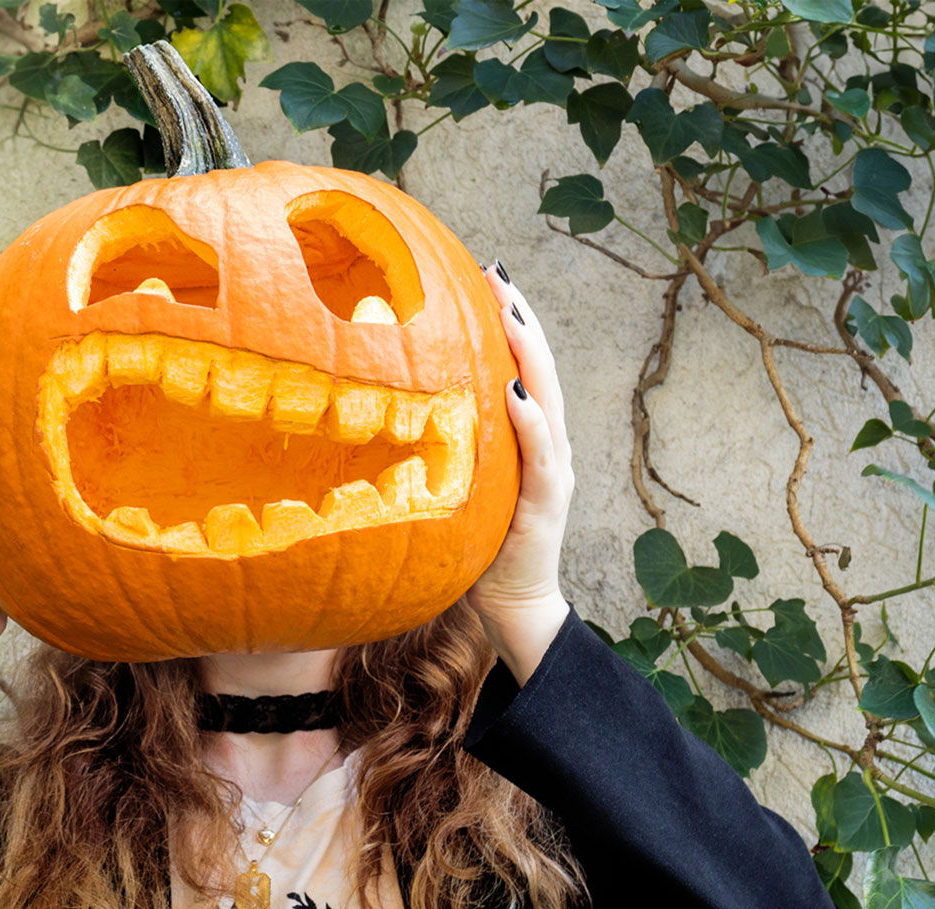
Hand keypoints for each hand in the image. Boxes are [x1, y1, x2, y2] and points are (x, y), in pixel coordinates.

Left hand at [464, 262, 575, 686]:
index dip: (505, 322)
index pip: (518, 368)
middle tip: (497, 273)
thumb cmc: (474, 551)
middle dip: (520, 318)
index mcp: (523, 439)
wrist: (513, 609)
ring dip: (530, 352)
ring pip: (547, 399)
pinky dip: (532, 423)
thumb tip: (382, 414)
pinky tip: (516, 394)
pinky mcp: (547, 502)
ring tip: (511, 311)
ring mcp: (552, 472)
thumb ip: (437, 450)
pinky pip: (542, 456)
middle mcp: (546, 446)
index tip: (482, 276)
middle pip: (539, 369)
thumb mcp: (452, 488)